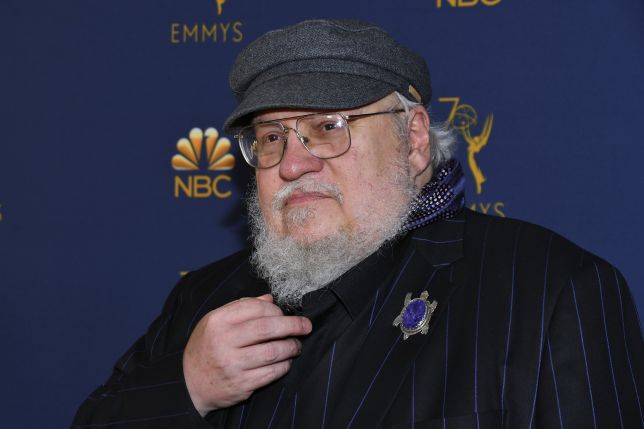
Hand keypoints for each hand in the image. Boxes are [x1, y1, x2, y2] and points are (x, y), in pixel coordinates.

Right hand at [183, 294, 311, 415]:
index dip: (276, 309)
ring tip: (296, 345)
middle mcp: (224, 342)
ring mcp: (233, 365)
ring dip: (291, 347)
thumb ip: (241, 308)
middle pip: (268, 328)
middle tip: (306, 326)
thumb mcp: (215, 321)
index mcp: (218, 321)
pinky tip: (286, 361)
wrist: (189, 383)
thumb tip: (270, 298)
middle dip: (293, 325)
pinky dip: (284, 366)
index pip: (256, 308)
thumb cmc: (206, 346)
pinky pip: (272, 373)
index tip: (284, 313)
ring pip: (273, 352)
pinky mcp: (241, 384)